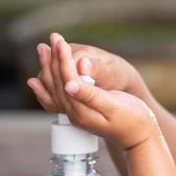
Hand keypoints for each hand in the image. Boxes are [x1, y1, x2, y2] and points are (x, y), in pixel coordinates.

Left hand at [36, 33, 159, 150]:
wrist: (140, 137)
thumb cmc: (134, 119)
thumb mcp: (114, 106)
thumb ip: (91, 96)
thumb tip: (69, 85)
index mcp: (82, 111)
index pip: (67, 81)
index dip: (63, 60)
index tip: (61, 42)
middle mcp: (74, 114)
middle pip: (57, 83)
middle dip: (53, 59)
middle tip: (53, 37)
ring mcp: (75, 115)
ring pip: (55, 88)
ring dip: (48, 68)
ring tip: (43, 49)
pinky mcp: (79, 113)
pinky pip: (56, 98)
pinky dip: (44, 87)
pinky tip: (36, 81)